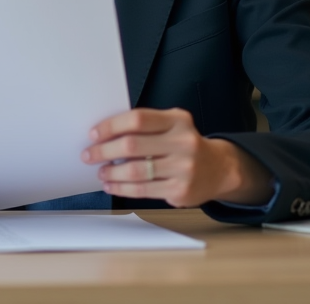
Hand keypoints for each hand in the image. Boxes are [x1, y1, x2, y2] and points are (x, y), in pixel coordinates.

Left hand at [82, 108, 272, 207]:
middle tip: (89, 155)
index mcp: (177, 120)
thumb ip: (145, 125)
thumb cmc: (184, 144)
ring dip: (111, 172)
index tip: (93, 134)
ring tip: (100, 171)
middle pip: (132, 145)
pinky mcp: (181, 190)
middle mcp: (183, 142)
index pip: (137, 119)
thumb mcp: (172, 125)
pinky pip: (143, 190)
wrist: (219, 169)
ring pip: (136, 171)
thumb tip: (104, 134)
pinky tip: (112, 185)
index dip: (111, 126)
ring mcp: (184, 168)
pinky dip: (122, 188)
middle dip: (104, 151)